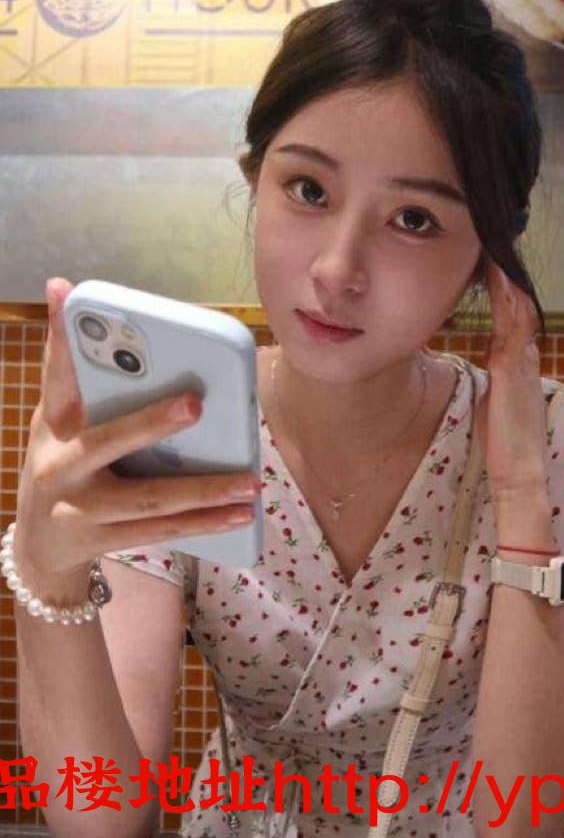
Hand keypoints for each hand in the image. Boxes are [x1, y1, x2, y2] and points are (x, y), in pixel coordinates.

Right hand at [13, 277, 260, 598]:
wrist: (39, 548)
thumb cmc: (60, 463)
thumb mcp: (57, 419)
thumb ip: (73, 368)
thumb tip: (65, 289)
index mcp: (54, 428)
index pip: (59, 377)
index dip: (64, 341)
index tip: (72, 294)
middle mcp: (62, 469)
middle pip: (109, 444)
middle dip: (150, 424)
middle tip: (195, 404)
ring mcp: (84, 513)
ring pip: (151, 501)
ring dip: (204, 491)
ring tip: (251, 480)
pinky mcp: (108, 543)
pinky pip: (165, 532)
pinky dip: (206, 524)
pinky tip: (242, 513)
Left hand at [473, 260, 547, 509]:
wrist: (520, 473)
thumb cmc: (504, 445)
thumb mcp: (496, 404)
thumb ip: (494, 383)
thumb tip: (489, 371)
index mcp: (521, 367)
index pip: (514, 321)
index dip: (506, 295)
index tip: (493, 270)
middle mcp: (526, 360)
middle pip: (520, 309)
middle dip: (508, 281)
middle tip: (495, 249)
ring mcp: (522, 364)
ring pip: (518, 312)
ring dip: (506, 283)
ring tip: (494, 254)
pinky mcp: (512, 372)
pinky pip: (513, 328)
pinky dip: (507, 302)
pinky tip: (499, 281)